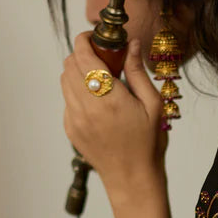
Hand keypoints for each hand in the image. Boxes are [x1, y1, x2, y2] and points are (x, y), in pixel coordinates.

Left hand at [61, 33, 167, 199]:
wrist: (132, 179)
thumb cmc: (148, 143)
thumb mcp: (153, 105)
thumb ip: (138, 72)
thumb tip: (132, 45)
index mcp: (108, 98)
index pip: (82, 55)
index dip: (85, 40)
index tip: (96, 38)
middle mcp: (85, 106)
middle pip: (69, 64)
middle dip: (83, 55)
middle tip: (104, 60)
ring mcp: (74, 118)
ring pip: (64, 80)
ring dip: (79, 72)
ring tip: (101, 82)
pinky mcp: (70, 128)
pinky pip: (67, 100)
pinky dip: (78, 92)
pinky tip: (98, 103)